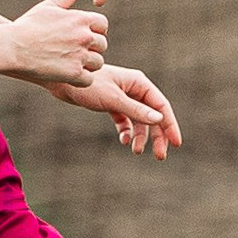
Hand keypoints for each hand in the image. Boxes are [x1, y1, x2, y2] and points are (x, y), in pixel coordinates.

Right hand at [5, 0, 108, 85]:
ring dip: (87, 64)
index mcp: (81, 19)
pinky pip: (88, 79)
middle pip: (102, 45)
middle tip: (71, 50)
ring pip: (97, 63)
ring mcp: (80, 56)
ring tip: (68, 61)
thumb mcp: (49, 6)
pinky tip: (66, 73)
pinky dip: (80, 79)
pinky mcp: (73, 74)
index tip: (81, 34)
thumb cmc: (28, 25)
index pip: (103, 24)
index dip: (94, 30)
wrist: (11, 47)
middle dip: (91, 48)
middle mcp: (84, 37)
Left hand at [47, 64, 183, 159]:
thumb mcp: (113, 100)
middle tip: (160, 156)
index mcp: (139, 83)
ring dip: (141, 137)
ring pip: (139, 120)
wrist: (62, 81)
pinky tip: (124, 141)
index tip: (176, 144)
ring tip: (136, 151)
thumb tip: (158, 119)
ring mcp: (123, 97)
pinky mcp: (111, 103)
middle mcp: (134, 89)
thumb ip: (136, 110)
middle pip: (153, 115)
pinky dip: (126, 131)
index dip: (170, 125)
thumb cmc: (87, 86)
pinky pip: (126, 120)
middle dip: (157, 136)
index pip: (162, 107)